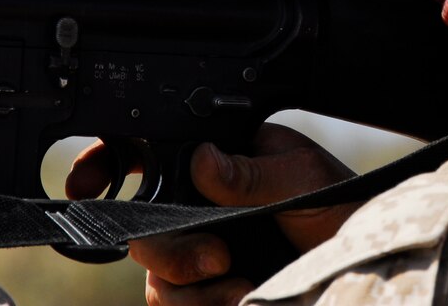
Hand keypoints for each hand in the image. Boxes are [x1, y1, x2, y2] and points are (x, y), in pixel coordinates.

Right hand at [67, 123, 358, 304]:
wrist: (361, 257)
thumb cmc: (340, 204)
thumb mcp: (301, 177)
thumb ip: (250, 172)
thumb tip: (202, 158)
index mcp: (217, 162)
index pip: (148, 156)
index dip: (106, 165)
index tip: (86, 183)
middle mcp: (199, 207)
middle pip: (143, 228)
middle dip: (169, 249)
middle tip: (218, 258)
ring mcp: (201, 252)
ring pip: (153, 276)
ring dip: (191, 287)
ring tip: (240, 284)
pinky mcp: (208, 294)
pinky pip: (175, 305)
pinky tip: (243, 298)